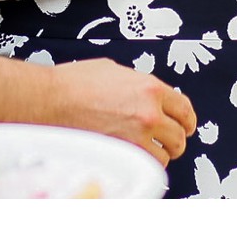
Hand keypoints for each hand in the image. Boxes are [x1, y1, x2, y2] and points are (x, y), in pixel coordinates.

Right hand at [43, 58, 197, 165]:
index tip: (184, 124)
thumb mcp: (113, 71)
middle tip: (167, 141)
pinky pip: (146, 166)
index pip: (184, 108)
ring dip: (159, 154)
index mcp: (150, 87)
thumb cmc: (74, 83)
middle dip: (174, 139)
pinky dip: (143, 165)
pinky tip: (133, 158)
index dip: (186, 119)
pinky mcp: (123, 154)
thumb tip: (149, 95)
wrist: (51, 100)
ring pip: (166, 155)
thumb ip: (138, 84)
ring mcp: (137, 136)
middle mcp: (149, 112)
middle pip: (180, 135)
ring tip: (147, 150)